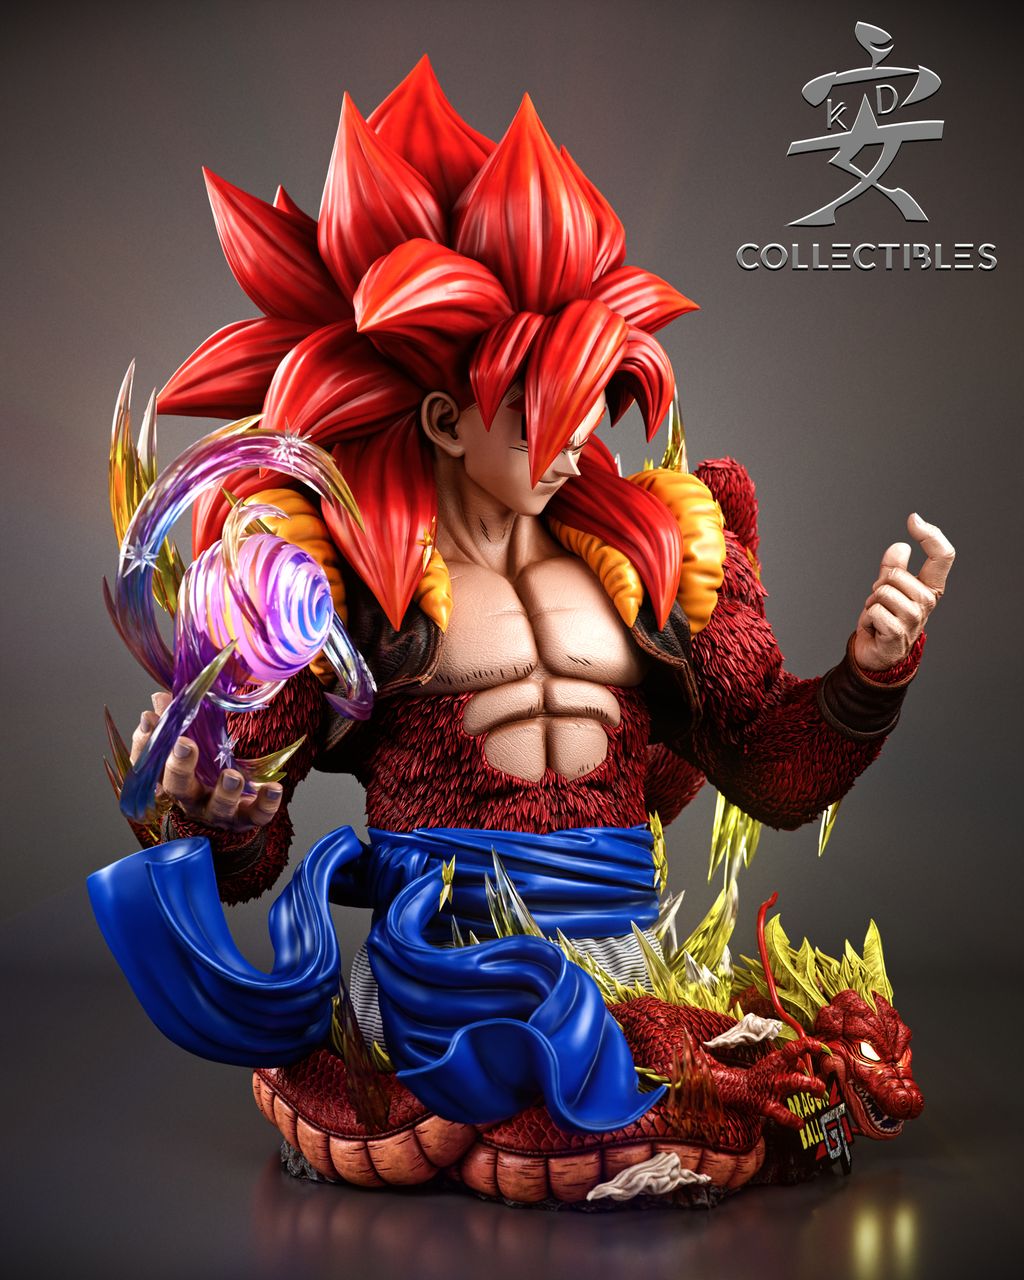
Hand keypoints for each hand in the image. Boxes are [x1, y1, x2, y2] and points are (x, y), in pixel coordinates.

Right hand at [130, 691, 283, 831]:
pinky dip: (265, 803)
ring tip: (232, 776)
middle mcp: (191, 798)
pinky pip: (256, 814)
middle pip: (178, 786)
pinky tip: (273, 788)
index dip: (145, 743)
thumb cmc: (203, 774)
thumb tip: (161, 697)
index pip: (150, 763)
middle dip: (179, 766)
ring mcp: (219, 811)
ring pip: (219, 806)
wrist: (229, 812)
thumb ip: (174, 724)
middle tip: (185, 745)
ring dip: (225, 791)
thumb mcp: (188, 749)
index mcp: (172, 779)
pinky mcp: (246, 817)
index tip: (150, 719)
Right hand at [746, 1036, 828, 1129]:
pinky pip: (781, 1113)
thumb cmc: (759, 1075)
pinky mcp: (767, 1104)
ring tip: (818, 1093)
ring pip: (792, 1083)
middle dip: (812, 1071)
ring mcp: (773, 1087)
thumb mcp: (774, 1063)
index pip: (793, 1048)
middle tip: (821, 1084)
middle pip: (796, 1065)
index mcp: (778, 1060)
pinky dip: (792, 1119)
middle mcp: (777, 1071)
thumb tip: (804, 1065)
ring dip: (807, 1085)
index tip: (818, 1047)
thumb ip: (790, 1063)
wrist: (737, 1088)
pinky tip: (800, 1123)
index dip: (807, 1045)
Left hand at [854, 513, 953, 671]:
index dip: (931, 535)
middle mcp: (927, 602)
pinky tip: (874, 628)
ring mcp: (914, 619)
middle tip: (880, 602)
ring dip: (871, 603)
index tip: (914, 519)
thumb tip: (901, 546)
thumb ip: (894, 567)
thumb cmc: (885, 619)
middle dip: (879, 585)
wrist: (878, 654)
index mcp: (930, 587)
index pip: (942, 556)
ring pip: (883, 591)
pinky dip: (866, 619)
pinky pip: (874, 611)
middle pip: (896, 574)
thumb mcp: (889, 588)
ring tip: (878, 615)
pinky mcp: (898, 633)